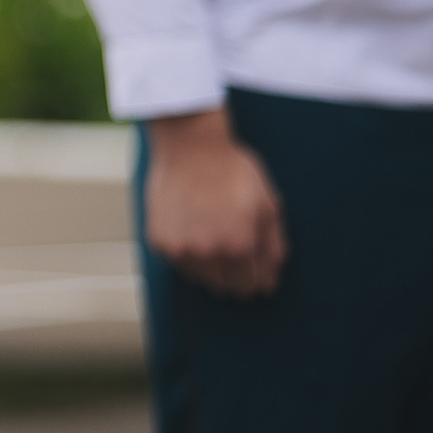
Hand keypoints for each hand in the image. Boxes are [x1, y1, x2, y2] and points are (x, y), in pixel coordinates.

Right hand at [144, 108, 286, 298]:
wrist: (190, 145)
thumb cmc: (234, 171)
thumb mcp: (268, 205)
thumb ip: (274, 247)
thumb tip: (271, 282)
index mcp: (239, 247)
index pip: (250, 286)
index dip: (256, 277)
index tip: (255, 265)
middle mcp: (207, 254)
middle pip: (224, 287)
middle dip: (233, 273)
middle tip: (233, 244)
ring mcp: (179, 248)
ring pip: (199, 278)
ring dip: (208, 264)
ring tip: (211, 232)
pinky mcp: (159, 240)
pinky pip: (177, 261)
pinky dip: (185, 251)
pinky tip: (192, 225)